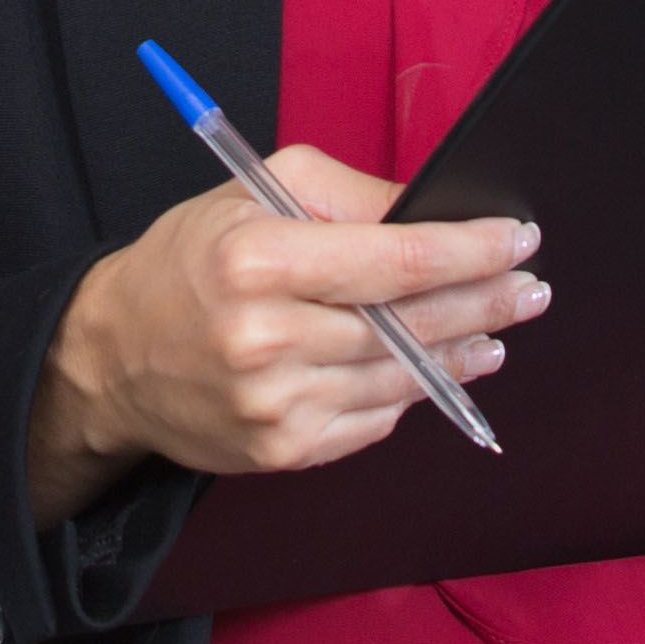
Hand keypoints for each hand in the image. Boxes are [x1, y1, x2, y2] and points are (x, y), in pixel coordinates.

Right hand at [20, 145, 542, 524]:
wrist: (114, 357)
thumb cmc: (189, 262)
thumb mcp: (256, 193)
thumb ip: (348, 196)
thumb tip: (432, 209)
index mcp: (258, 260)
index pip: (396, 259)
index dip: (470, 250)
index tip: (516, 238)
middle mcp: (266, 336)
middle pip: (409, 322)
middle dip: (484, 301)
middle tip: (530, 288)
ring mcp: (276, 403)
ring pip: (401, 377)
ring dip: (461, 352)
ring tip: (496, 330)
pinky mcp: (282, 450)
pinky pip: (373, 420)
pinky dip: (411, 393)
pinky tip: (439, 369)